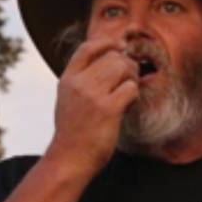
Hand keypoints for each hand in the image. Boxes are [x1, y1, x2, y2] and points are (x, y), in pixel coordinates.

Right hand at [45, 36, 138, 176]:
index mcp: (67, 79)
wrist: (69, 158)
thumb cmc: (73, 132)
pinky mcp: (108, 109)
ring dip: (132, 78)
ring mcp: (92, 95)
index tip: (119, 46)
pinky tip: (127, 105)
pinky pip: (131, 88)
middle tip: (128, 81)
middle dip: (126, 66)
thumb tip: (110, 62)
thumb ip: (81, 81)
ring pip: (123, 68)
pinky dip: (133, 95)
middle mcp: (78, 83)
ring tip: (127, 93)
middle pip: (112, 57)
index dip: (106, 43)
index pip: (87, 48)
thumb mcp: (68, 100)